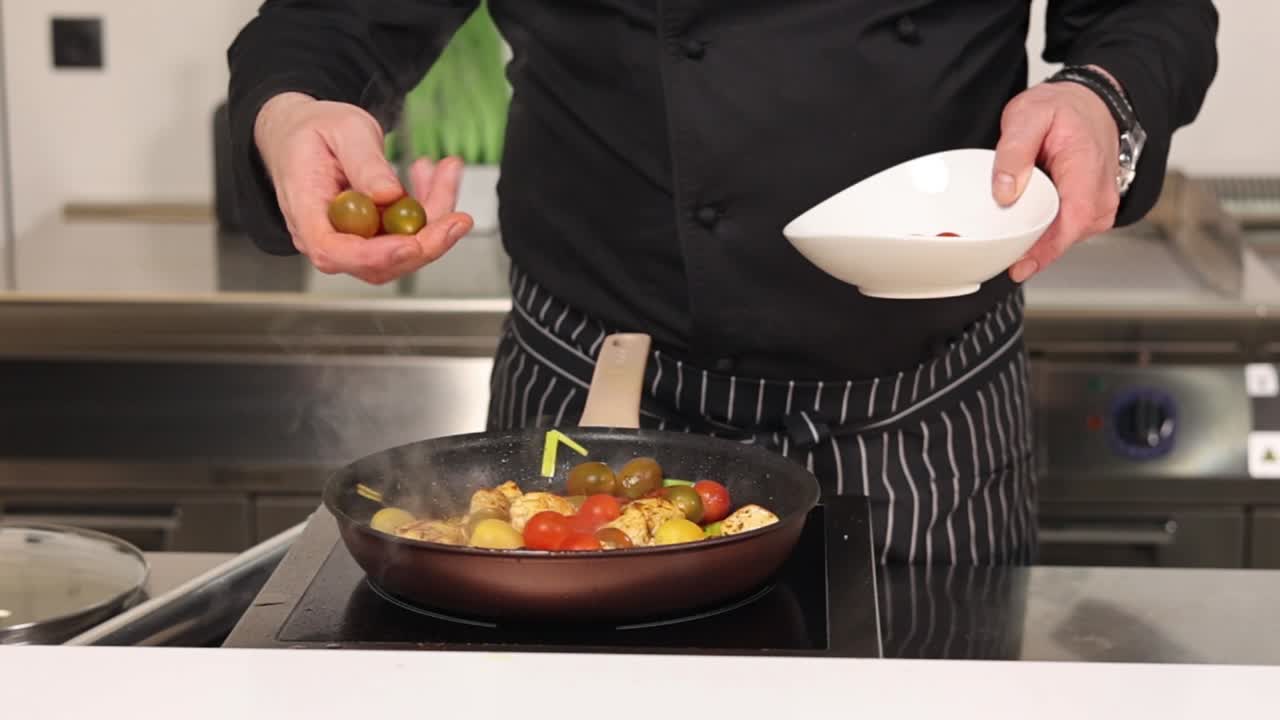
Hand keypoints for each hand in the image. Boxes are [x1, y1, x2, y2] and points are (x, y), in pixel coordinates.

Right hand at [253, 92, 473, 283]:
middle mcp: (328, 238)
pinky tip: (433, 175)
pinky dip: (430, 207)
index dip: (376, 255)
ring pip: (403, 249)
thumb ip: (364, 162)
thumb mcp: (342, 129)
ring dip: (435, 216)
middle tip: (457, 218)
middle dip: (426, 241)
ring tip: (447, 170)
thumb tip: (390, 194)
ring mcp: (353, 241)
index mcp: (305, 213)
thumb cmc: (314, 129)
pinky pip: (409, 234)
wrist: (301, 132)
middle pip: (379, 262)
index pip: (334, 251)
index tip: (412, 244)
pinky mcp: (374, 236)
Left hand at [992, 74, 1120, 282]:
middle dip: (1032, 250)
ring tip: (1007, 235)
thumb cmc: (1064, 109)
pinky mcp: (1089, 212)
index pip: (1071, 221)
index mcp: (1087, 169)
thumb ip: (1014, 152)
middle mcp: (1100, 194)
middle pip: (1065, 236)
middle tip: (997, 253)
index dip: (1044, 249)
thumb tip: (1005, 192)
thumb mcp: (1029, 115)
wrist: (1090, 102)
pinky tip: (1023, 227)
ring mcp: (1098, 206)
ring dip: (1035, 243)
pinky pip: (1064, 232)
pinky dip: (1042, 234)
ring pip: (1064, 238)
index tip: (1019, 266)